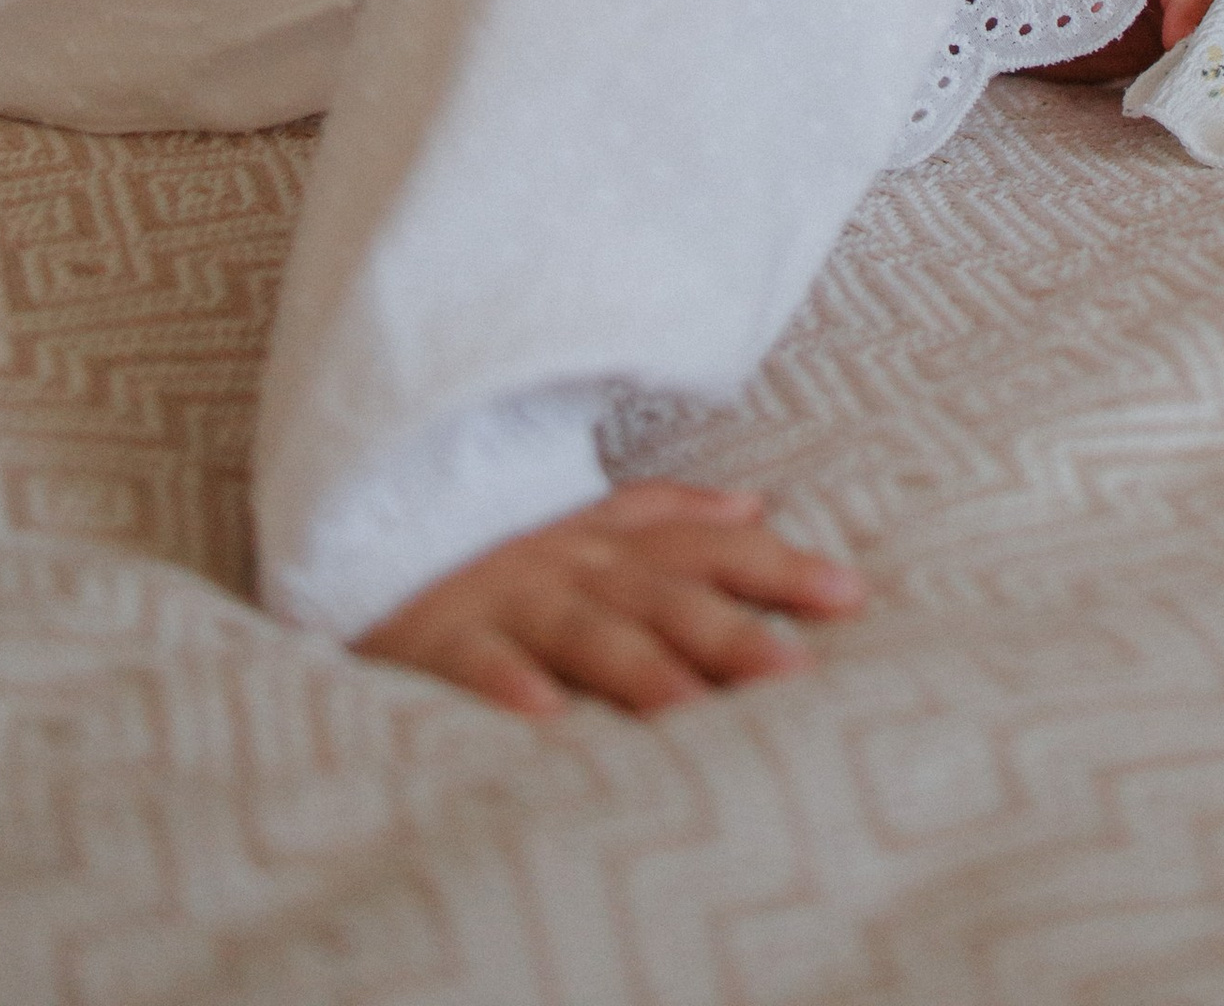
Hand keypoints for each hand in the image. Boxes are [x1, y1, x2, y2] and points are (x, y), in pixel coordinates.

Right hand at [352, 480, 863, 717]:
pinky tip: (545, 719)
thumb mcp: (586, 523)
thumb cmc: (503, 557)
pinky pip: (477, 665)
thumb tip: (759, 503)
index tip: (851, 596)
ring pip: (584, 633)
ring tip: (692, 708)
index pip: (710, 547)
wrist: (372, 551)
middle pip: (663, 596)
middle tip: (794, 673)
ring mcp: (508, 601)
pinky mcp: (437, 641)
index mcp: (612, 543)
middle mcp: (572, 567)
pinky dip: (509, 688)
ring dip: (638, 668)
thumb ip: (671, 514)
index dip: (778, 566)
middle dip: (730, 631)